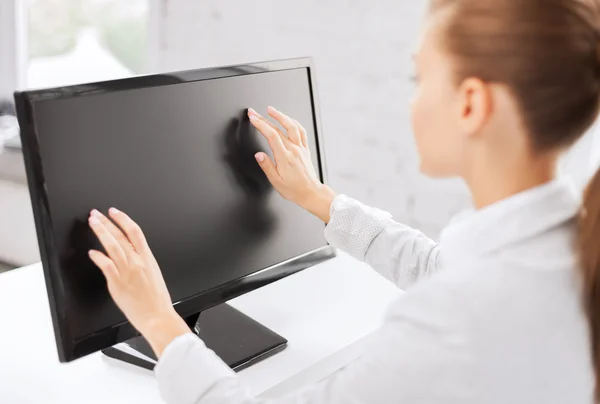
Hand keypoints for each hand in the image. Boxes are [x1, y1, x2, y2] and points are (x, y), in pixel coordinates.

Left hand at [87, 208, 189, 356]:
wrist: (157, 316)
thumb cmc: (157, 300)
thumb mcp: (154, 275)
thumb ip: (141, 263)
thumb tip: (129, 255)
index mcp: (148, 259)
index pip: (135, 232)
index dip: (123, 219)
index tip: (114, 212)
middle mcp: (137, 263)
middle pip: (120, 236)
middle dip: (107, 223)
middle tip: (96, 214)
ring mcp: (127, 272)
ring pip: (112, 246)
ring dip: (101, 233)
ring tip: (93, 224)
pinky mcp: (118, 284)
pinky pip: (106, 266)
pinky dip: (98, 257)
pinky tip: (92, 252)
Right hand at [248, 106, 336, 222]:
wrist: (310, 192)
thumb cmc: (294, 189)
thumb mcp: (276, 181)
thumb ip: (267, 166)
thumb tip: (258, 155)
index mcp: (285, 158)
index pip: (271, 136)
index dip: (261, 124)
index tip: (252, 118)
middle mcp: (294, 150)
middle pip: (278, 129)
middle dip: (264, 118)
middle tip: (254, 112)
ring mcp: (301, 148)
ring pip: (292, 126)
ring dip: (281, 116)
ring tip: (271, 110)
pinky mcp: (305, 149)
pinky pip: (301, 131)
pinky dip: (294, 123)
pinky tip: (289, 120)